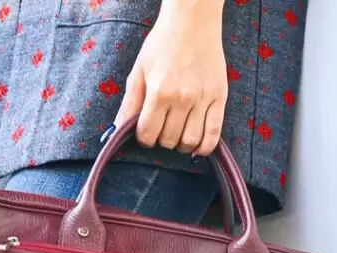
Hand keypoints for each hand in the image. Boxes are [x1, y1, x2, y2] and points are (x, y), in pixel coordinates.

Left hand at [114, 0, 227, 155]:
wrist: (193, 20)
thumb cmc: (162, 44)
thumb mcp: (139, 71)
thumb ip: (129, 104)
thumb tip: (117, 132)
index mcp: (159, 92)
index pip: (148, 134)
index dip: (143, 138)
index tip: (145, 132)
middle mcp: (182, 98)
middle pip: (168, 140)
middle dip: (161, 140)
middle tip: (161, 128)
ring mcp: (203, 98)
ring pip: (189, 141)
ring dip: (180, 145)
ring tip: (177, 134)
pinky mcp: (220, 96)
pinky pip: (213, 134)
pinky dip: (204, 147)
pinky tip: (196, 147)